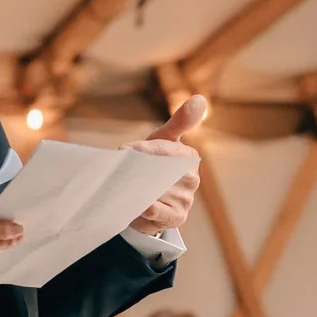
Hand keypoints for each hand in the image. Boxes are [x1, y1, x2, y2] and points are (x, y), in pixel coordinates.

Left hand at [127, 95, 206, 236]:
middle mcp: (191, 179)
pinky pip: (153, 212)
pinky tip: (132, 205)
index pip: (162, 149)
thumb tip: (200, 99)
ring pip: (152, 192)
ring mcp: (185, 199)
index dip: (140, 150)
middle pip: (156, 172)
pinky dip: (139, 208)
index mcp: (188, 156)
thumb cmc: (157, 162)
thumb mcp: (164, 139)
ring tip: (119, 188)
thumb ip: (179, 120)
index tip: (123, 151)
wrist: (153, 197)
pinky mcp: (176, 218)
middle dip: (134, 171)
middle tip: (116, 172)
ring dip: (133, 190)